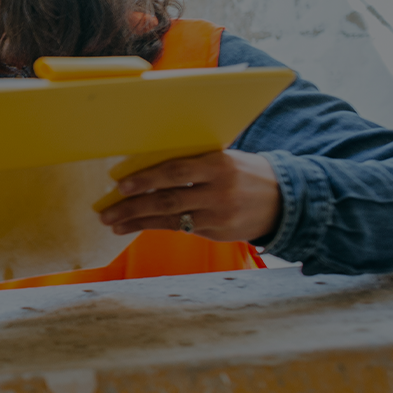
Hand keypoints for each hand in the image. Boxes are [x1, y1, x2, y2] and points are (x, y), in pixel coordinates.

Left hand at [99, 150, 280, 241]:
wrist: (285, 202)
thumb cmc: (246, 173)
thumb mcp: (226, 159)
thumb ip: (195, 163)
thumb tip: (150, 163)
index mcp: (219, 165)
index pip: (176, 171)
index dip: (147, 178)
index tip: (120, 185)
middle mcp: (218, 192)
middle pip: (167, 199)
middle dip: (132, 206)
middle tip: (106, 211)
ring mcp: (218, 216)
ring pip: (170, 219)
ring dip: (137, 221)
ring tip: (113, 223)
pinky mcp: (217, 233)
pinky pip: (180, 229)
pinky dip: (155, 226)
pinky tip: (135, 227)